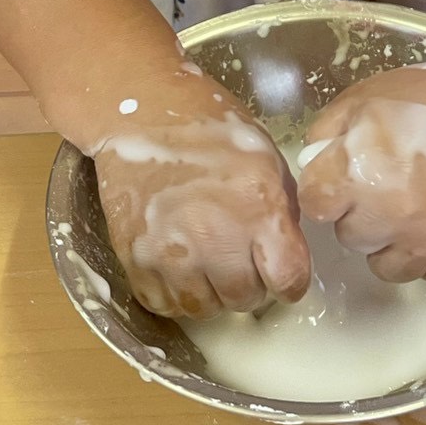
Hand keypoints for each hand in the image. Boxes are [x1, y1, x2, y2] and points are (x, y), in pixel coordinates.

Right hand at [88, 73, 310, 319]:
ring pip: (204, 309)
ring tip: (208, 261)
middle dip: (250, 284)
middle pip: (246, 300)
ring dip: (212, 292)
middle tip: (240, 258)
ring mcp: (172, 251)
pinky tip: (179, 264)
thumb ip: (282, 212)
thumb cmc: (211, 131)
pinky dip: (175, 293)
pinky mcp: (136, 258)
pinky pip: (164, 304)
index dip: (289, 281)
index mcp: (259, 206)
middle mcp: (216, 236)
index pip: (289, 281)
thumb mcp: (266, 160)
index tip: (280, 271)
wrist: (142, 115)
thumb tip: (287, 256)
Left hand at [297, 60, 425, 283]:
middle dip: (360, 213)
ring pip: (386, 265)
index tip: (342, 177)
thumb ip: (325, 136)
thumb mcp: (363, 98)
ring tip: (412, 202)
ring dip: (391, 240)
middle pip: (349, 238)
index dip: (327, 189)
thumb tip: (311, 169)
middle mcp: (391, 213)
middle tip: (386, 181)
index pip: (314, 206)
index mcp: (358, 171)